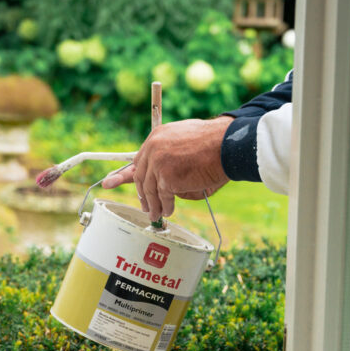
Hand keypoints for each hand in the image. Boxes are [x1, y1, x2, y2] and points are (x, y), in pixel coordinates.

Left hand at [101, 116, 232, 221]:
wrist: (226, 145)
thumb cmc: (213, 144)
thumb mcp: (185, 142)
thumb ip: (170, 157)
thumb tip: (163, 180)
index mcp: (157, 136)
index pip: (140, 159)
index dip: (133, 174)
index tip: (123, 183)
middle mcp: (153, 147)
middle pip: (141, 176)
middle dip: (142, 194)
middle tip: (144, 206)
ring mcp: (158, 163)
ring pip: (150, 190)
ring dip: (154, 205)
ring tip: (156, 214)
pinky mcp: (166, 178)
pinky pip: (164, 197)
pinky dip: (166, 206)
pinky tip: (168, 211)